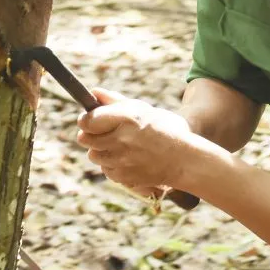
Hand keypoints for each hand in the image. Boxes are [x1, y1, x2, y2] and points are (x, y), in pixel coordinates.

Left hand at [77, 89, 197, 189]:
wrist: (185, 160)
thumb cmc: (166, 129)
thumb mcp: (143, 109)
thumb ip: (115, 100)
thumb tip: (93, 92)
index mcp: (127, 118)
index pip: (87, 120)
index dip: (86, 120)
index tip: (90, 120)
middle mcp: (121, 139)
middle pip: (85, 138)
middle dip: (92, 135)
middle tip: (105, 132)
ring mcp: (121, 160)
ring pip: (93, 155)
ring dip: (101, 150)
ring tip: (120, 146)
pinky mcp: (123, 176)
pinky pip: (105, 170)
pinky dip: (112, 165)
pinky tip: (128, 159)